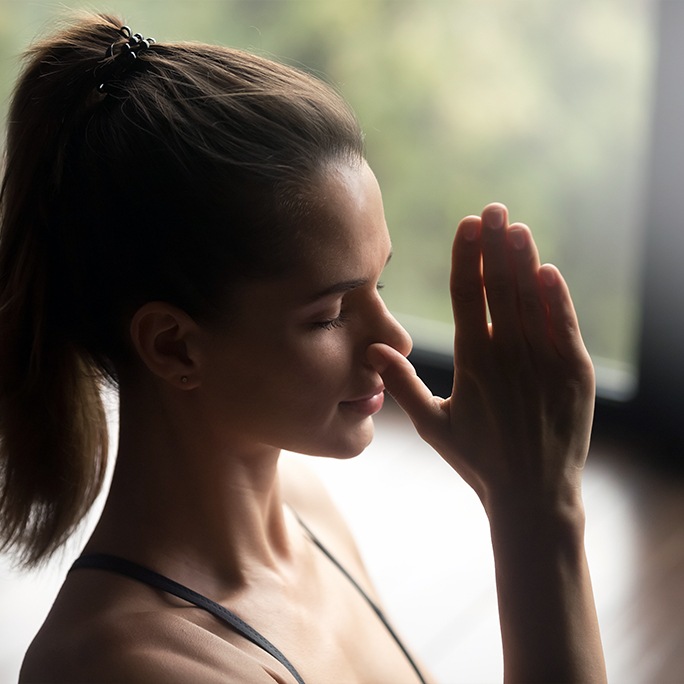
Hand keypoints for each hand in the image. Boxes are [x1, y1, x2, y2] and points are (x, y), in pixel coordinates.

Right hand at [368, 203, 594, 511]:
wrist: (533, 494)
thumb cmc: (478, 460)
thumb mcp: (433, 425)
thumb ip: (402, 384)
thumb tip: (372, 350)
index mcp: (472, 363)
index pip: (466, 295)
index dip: (467, 257)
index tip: (467, 226)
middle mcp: (507, 355)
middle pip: (499, 286)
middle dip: (495, 244)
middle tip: (493, 209)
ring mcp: (542, 362)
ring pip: (531, 299)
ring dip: (524, 260)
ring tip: (516, 227)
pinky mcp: (574, 373)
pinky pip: (563, 326)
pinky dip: (556, 297)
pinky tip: (548, 270)